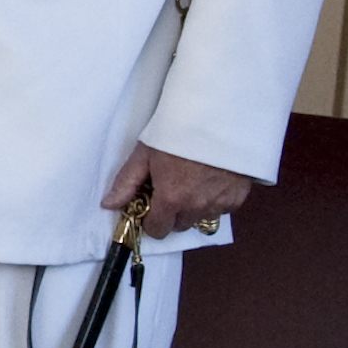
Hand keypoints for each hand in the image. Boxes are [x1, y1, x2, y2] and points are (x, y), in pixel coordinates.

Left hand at [103, 142, 250, 234]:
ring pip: (202, 218)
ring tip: (191, 181)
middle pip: (179, 225)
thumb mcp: (145, 153)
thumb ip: (126, 183)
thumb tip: (109, 204)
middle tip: (170, 188)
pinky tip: (209, 180)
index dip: (150, 219)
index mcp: (172, 198)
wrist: (219, 117)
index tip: (150, 204)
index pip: (158, 230)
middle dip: (172, 212)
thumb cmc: (179, 130)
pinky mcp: (238, 196)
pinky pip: (222, 209)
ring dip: (194, 207)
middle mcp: (197, 206)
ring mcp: (220, 202)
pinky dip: (215, 200)